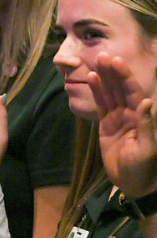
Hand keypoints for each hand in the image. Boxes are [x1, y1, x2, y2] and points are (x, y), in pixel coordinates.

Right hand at [92, 52, 156, 197]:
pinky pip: (101, 105)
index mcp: (141, 117)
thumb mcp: (146, 148)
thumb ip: (147, 125)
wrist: (132, 183)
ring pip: (110, 93)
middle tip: (102, 54)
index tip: (116, 62)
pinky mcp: (106, 125)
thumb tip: (145, 102)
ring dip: (103, 78)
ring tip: (95, 61)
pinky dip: (96, 92)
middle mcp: (130, 113)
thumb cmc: (142, 167)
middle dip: (113, 72)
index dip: (125, 77)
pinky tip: (91, 79)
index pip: (132, 91)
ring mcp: (118, 118)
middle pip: (120, 88)